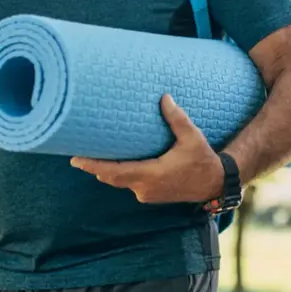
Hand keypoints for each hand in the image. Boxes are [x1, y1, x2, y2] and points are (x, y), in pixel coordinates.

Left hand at [71, 94, 223, 204]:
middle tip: (76, 156)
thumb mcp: (192, 137)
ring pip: (119, 182)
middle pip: (111, 178)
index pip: (114, 172)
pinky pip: (129, 184)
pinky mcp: (151, 194)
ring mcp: (147, 194)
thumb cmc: (203, 159)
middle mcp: (145, 188)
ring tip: (91, 157)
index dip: (93, 166)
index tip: (75, 159)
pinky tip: (115, 164)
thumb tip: (164, 97)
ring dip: (106, 171)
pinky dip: (119, 175)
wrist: (214, 184)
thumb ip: (177, 118)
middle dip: (94, 167)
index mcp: (151, 175)